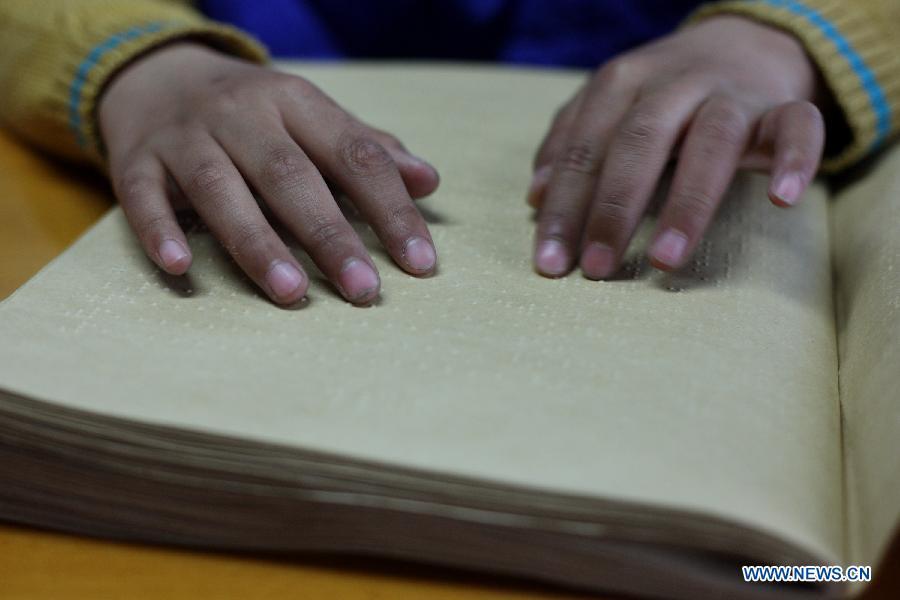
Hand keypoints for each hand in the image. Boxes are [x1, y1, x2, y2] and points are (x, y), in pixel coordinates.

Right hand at [99, 42, 438, 304]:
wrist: (158, 76)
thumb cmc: (256, 115)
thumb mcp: (312, 119)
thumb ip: (367, 151)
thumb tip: (428, 181)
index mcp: (295, 101)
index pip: (354, 155)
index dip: (391, 209)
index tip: (420, 263)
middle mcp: (241, 113)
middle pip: (289, 176)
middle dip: (330, 236)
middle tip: (364, 290)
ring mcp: (184, 136)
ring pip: (219, 189)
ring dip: (256, 243)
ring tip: (291, 293)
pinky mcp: (136, 160)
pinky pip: (142, 196)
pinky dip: (159, 231)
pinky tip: (180, 268)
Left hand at [528, 16, 825, 278]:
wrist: (740, 45)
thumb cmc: (659, 97)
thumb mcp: (607, 110)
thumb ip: (570, 146)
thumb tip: (534, 198)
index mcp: (620, 85)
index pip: (584, 150)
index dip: (564, 208)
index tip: (550, 263)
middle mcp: (672, 84)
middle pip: (639, 143)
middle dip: (612, 210)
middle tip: (594, 268)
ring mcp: (730, 94)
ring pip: (712, 140)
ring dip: (687, 202)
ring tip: (666, 260)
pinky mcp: (783, 107)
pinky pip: (797, 127)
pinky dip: (794, 159)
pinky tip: (781, 200)